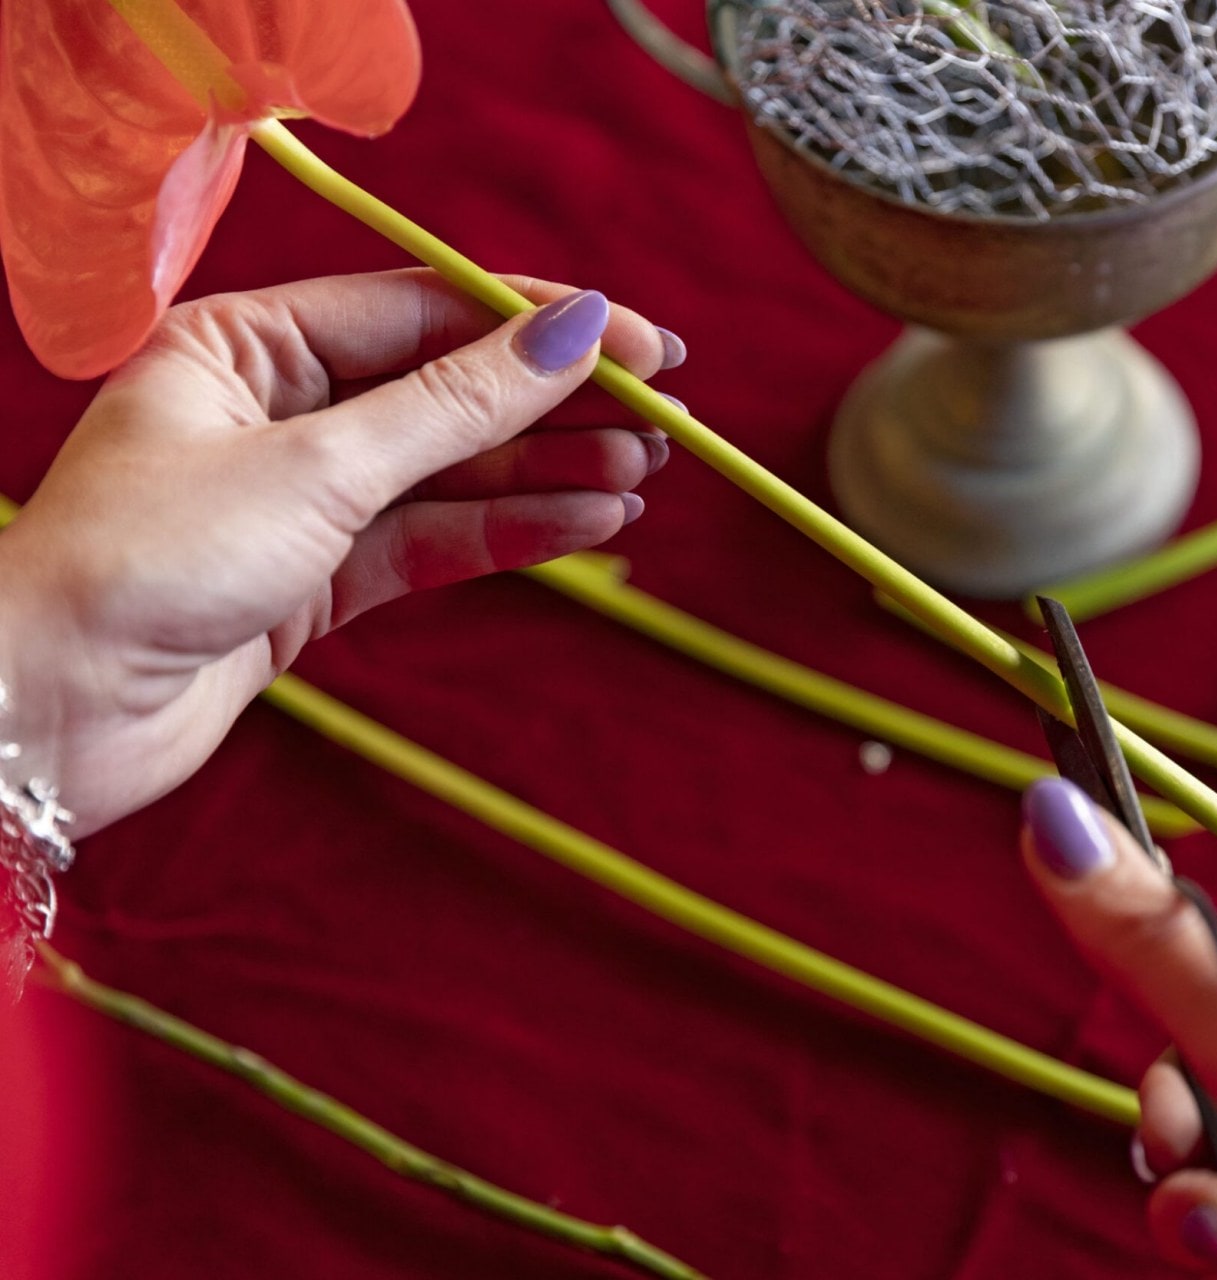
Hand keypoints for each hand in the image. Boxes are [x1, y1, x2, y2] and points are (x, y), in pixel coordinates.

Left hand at [0, 269, 674, 834]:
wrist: (47, 716)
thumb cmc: (146, 563)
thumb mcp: (320, 467)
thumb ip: (456, 405)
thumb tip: (572, 334)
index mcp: (244, 344)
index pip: (422, 311)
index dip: (537, 325)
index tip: (640, 342)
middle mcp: (273, 409)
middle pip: (446, 391)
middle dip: (555, 405)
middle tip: (665, 415)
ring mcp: (297, 498)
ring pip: (449, 473)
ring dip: (547, 473)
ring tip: (644, 472)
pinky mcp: (314, 579)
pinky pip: (431, 541)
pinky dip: (510, 533)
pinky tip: (589, 523)